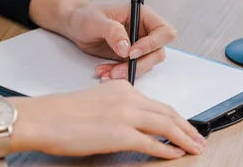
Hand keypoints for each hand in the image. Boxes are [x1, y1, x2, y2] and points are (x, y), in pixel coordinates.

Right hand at [3, 80, 205, 158]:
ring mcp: (126, 116)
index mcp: (122, 88)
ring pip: (166, 126)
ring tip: (195, 148)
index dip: (175, 116)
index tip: (183, 125)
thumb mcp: (94, 101)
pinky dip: (167, 150)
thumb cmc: (60, 113)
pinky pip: (153, 143)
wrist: (43, 118)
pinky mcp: (121, 134)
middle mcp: (128, 98)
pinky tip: (176, 155)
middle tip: (199, 138)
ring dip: (184, 139)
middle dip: (187, 127)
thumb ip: (115, 108)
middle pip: (168, 113)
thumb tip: (128, 124)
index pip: (156, 103)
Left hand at [63, 3, 176, 80]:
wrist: (75, 26)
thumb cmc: (86, 16)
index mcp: (143, 16)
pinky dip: (119, 75)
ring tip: (106, 73)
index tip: (131, 52)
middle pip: (158, 53)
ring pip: (146, 65)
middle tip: (118, 70)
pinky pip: (132, 71)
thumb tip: (126, 48)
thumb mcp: (96, 20)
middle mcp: (145, 32)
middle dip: (139, 65)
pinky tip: (104, 73)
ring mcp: (139, 46)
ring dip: (127, 72)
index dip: (153, 44)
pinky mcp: (129, 58)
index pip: (164, 32)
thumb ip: (113, 31)